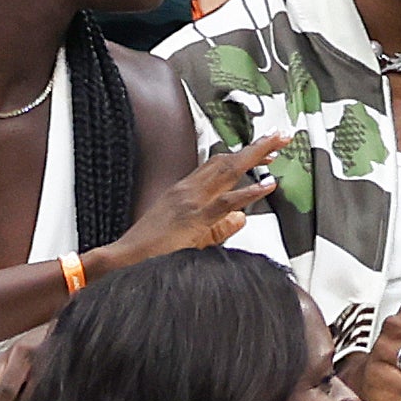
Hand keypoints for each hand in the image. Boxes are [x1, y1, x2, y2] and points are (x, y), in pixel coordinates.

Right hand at [92, 133, 287, 273]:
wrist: (122, 263)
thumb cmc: (148, 252)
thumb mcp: (189, 236)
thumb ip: (219, 227)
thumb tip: (241, 219)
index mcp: (183, 192)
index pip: (216, 166)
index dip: (242, 156)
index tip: (263, 153)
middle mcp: (187, 191)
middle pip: (226, 161)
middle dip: (255, 148)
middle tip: (278, 137)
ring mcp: (190, 202)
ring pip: (228, 171)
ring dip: (255, 155)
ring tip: (278, 146)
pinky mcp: (193, 219)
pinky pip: (225, 203)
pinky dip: (248, 193)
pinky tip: (266, 186)